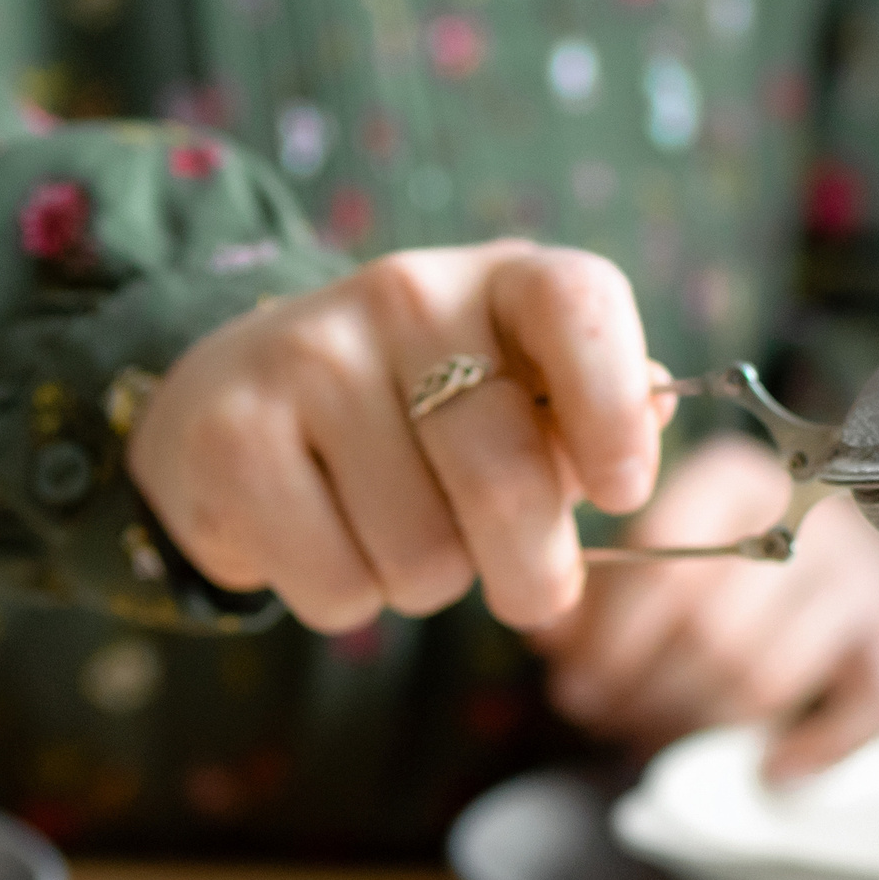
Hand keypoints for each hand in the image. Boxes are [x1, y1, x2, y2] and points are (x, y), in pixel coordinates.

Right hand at [128, 240, 665, 632]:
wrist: (238, 394)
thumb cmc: (416, 412)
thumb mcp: (516, 394)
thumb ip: (588, 419)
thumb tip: (647, 426)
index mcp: (501, 279)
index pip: (579, 307)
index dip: (615, 411)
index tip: (624, 493)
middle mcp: (405, 294)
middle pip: (505, 479)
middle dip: (533, 573)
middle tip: (530, 590)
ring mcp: (310, 357)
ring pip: (421, 556)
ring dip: (422, 582)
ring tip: (391, 531)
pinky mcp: (231, 433)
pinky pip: (338, 585)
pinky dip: (346, 599)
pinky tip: (325, 539)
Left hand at [531, 434, 878, 782]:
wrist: (836, 541)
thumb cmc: (720, 556)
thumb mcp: (654, 551)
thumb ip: (598, 593)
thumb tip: (545, 637)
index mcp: (735, 479)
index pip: (665, 563)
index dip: (612, 640)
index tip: (574, 687)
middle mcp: (811, 519)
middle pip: (711, 629)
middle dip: (646, 691)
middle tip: (606, 721)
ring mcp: (865, 579)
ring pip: (768, 674)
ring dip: (701, 725)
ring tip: (655, 739)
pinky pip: (872, 703)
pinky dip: (817, 746)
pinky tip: (767, 769)